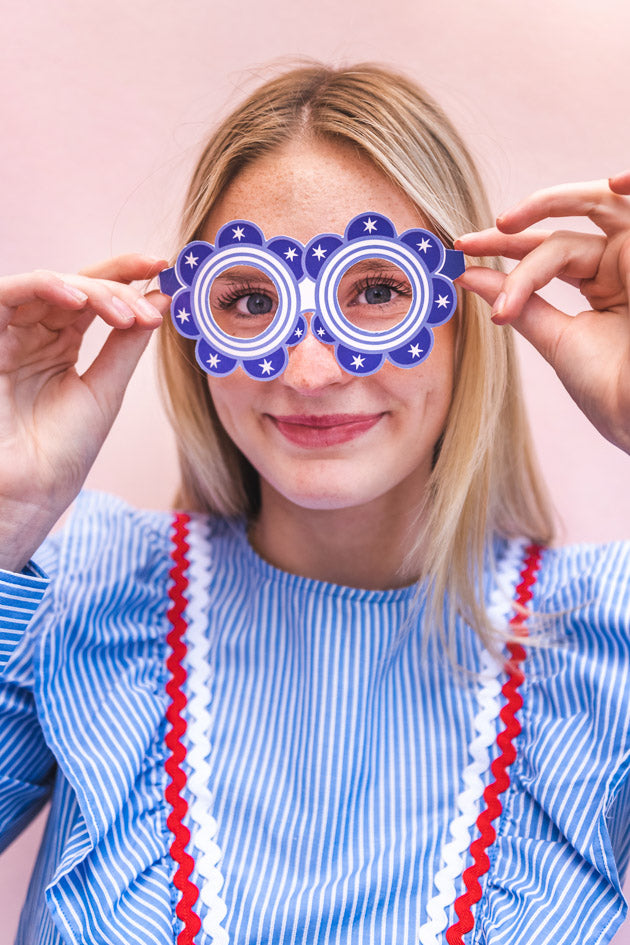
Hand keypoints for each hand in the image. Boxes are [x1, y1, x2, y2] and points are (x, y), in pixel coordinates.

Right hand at [0, 255, 168, 569]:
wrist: (29, 492)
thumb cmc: (63, 451)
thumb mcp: (106, 389)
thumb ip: (128, 342)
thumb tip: (161, 298)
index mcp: (61, 342)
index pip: (95, 293)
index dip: (127, 274)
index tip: (165, 266)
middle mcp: (35, 332)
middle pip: (78, 284)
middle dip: (119, 289)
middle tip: (150, 313)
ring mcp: (10, 333)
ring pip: (51, 285)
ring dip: (93, 292)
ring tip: (126, 317)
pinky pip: (12, 293)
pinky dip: (47, 288)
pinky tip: (81, 303)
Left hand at [454, 172, 629, 455]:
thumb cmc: (612, 387)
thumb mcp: (558, 339)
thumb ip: (520, 302)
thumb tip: (469, 276)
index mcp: (605, 284)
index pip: (548, 253)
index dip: (503, 250)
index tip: (460, 255)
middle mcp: (624, 262)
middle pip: (562, 229)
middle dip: (510, 233)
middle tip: (466, 242)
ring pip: (594, 206)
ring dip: (551, 202)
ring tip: (505, 224)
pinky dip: (628, 183)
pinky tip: (598, 188)